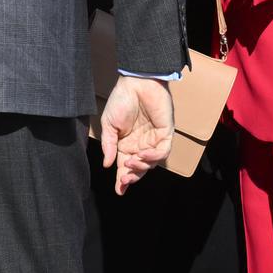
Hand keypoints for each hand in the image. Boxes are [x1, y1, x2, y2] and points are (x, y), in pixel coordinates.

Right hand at [100, 76, 173, 195]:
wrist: (136, 82)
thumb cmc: (121, 100)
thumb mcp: (109, 124)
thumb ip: (109, 145)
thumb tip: (107, 165)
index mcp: (126, 144)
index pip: (125, 167)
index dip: (122, 180)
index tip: (119, 190)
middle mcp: (140, 144)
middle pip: (139, 169)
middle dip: (132, 177)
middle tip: (125, 179)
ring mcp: (153, 139)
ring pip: (151, 163)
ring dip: (141, 166)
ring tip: (131, 161)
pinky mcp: (165, 132)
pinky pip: (163, 151)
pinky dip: (154, 156)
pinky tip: (143, 154)